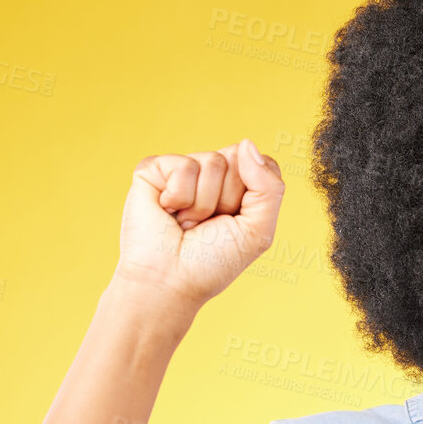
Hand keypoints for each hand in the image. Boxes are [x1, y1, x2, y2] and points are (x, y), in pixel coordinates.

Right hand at [113, 138, 283, 310]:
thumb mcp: (258, 229)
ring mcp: (182, 170)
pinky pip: (183, 165)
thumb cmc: (214, 261)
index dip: (254, 194)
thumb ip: (268, 187)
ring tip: (187, 222)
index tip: (237, 221)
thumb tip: (246, 143)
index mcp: (238, 187)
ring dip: (203, 203)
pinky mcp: (154, 169)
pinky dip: (179, 196)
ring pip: (213, 162)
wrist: (170, 280)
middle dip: (229, 199)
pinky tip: (168, 211)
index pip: (261, 164)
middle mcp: (211, 175)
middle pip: (239, 159)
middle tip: (209, 224)